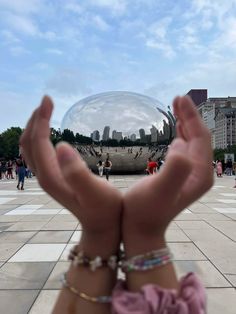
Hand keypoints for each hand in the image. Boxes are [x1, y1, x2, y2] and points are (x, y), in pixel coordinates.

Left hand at [20, 96, 121, 255]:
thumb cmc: (105, 209)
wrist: (103, 227)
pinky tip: (51, 132)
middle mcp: (44, 177)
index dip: (41, 119)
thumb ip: (77, 172)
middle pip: (28, 143)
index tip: (49, 99)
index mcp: (51, 177)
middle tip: (47, 101)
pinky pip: (39, 154)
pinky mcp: (54, 179)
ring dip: (35, 128)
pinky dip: (40, 138)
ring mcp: (48, 178)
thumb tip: (61, 144)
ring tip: (46, 112)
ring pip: (31, 148)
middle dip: (35, 119)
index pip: (38, 142)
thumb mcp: (95, 192)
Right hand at [122, 96, 212, 254]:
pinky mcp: (181, 177)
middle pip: (199, 138)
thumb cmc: (144, 210)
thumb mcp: (160, 190)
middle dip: (189, 117)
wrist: (140, 229)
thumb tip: (179, 143)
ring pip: (192, 143)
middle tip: (177, 98)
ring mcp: (190, 176)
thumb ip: (175, 168)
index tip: (179, 97)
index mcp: (199, 173)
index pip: (200, 138)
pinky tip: (175, 132)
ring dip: (185, 124)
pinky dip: (180, 136)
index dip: (191, 116)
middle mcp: (199, 173)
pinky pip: (185, 151)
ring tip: (176, 108)